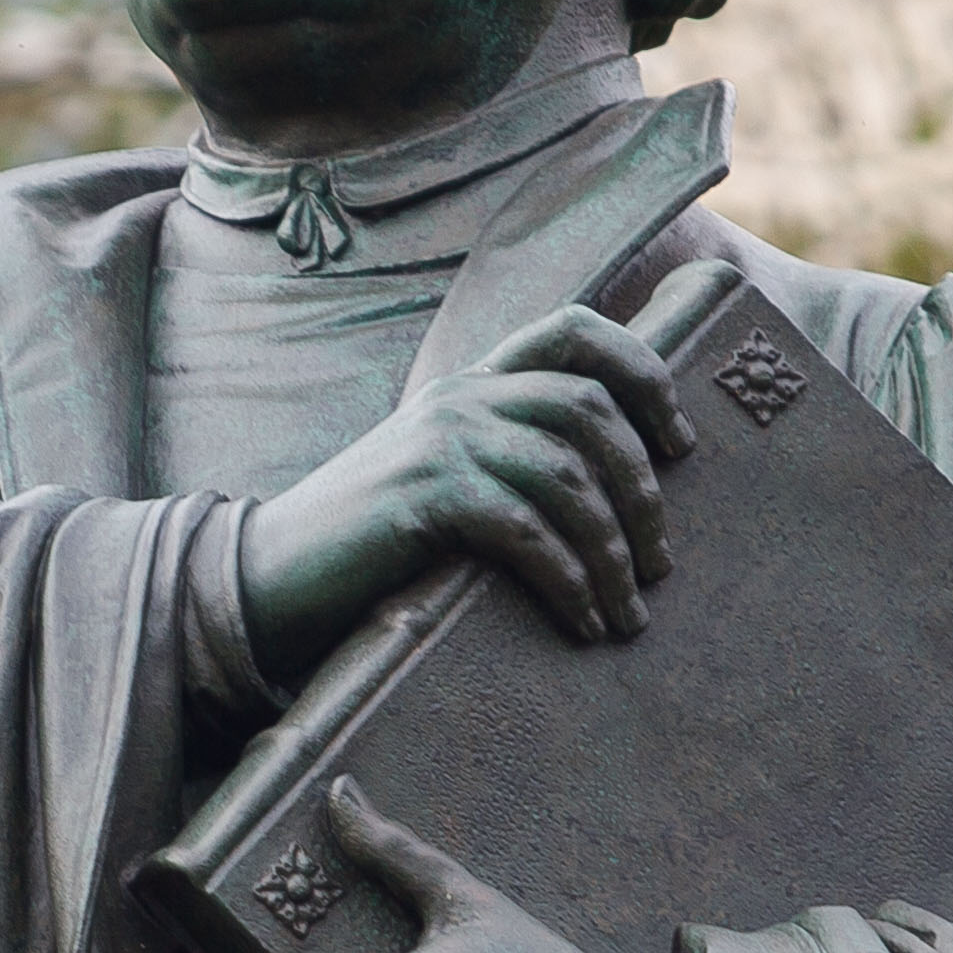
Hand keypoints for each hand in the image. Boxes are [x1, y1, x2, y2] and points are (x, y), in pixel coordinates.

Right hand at [238, 260, 746, 679]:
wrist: (273, 576)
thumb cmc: (374, 544)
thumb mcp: (448, 479)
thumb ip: (511, 462)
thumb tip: (617, 497)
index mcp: (473, 382)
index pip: (575, 330)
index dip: (643, 372)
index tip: (680, 444)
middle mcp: (461, 396)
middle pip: (590, 409)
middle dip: (643, 489)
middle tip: (659, 562)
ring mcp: (442, 440)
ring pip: (568, 476)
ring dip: (613, 552)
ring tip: (628, 613)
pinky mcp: (426, 494)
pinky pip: (528, 531)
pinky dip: (569, 580)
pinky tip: (582, 622)